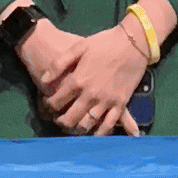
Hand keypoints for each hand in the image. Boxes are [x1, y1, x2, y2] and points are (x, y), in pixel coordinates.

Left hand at [27, 16, 152, 133]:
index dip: (48, 105)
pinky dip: (100, 133)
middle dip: (60, 121)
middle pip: (70, 118)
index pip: (56, 101)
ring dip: (77, 129)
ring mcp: (106, 101)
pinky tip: (94, 134)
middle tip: (58, 118)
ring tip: (73, 126)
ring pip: (87, 124)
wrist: (133, 43)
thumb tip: (44, 80)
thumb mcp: (78, 47)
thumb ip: (59, 64)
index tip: (47, 103)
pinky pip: (109, 125)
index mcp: (78, 81)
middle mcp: (91, 95)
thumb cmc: (104, 43)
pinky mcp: (120, 104)